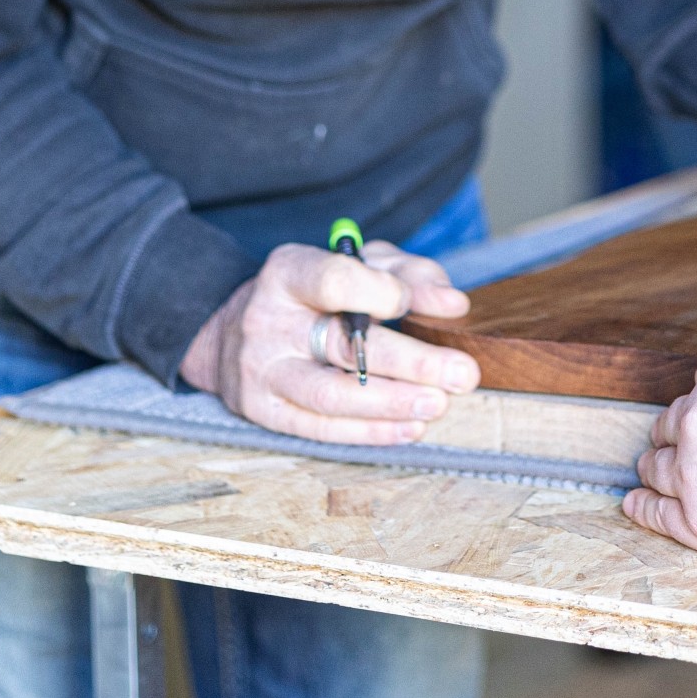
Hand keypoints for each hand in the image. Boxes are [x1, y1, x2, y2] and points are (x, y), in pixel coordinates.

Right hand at [177, 240, 478, 444]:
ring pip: (331, 396)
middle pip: (342, 346)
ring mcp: (261, 372)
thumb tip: (452, 304)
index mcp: (287, 273)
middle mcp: (268, 322)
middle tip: (462, 373)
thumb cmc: (312, 295)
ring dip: (392, 404)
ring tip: (438, 404)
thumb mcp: (357, 265)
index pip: (334, 280)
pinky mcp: (263, 412)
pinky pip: (321, 429)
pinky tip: (410, 427)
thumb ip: (408, 275)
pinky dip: (371, 432)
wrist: (233, 334)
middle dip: (410, 362)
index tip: (410, 303)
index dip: (379, 293)